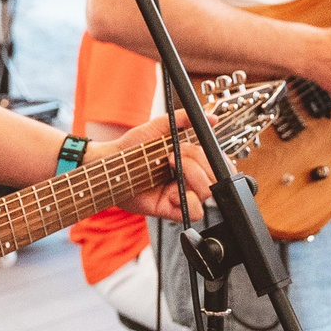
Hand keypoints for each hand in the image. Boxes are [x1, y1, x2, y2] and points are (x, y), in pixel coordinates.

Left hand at [93, 109, 214, 221]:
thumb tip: (212, 118)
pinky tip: (171, 193)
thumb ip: (183, 119)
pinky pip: (196, 212)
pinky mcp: (173, 209)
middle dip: (198, 162)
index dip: (213, 157)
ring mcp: (182, 195)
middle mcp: (190, 179)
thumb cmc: (132, 147)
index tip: (194, 147)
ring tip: (171, 166)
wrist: (112, 164)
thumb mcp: (158, 127)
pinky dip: (188, 201)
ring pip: (207, 193)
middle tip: (175, 155)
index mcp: (192, 161)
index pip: (219, 163)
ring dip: (192, 176)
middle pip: (215, 177)